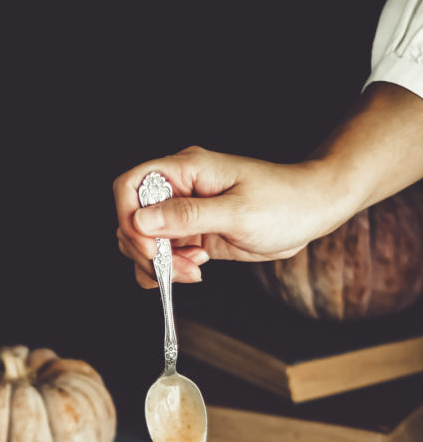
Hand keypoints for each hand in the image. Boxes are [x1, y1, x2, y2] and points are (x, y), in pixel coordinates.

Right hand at [115, 85, 422, 287]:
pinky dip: (168, 270)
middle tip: (176, 268)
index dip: (128, 218)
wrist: (313, 211)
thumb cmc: (285, 202)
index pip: (130, 186)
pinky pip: (163, 255)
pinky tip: (192, 271)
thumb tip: (141, 221)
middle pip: (131, 220)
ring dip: (159, 265)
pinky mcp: (193, 235)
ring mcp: (184, 213)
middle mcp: (179, 190)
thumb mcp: (237, 211)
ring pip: (144, 242)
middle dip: (146, 251)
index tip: (149, 247)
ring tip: (191, 271)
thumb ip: (187, 216)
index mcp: (185, 170)